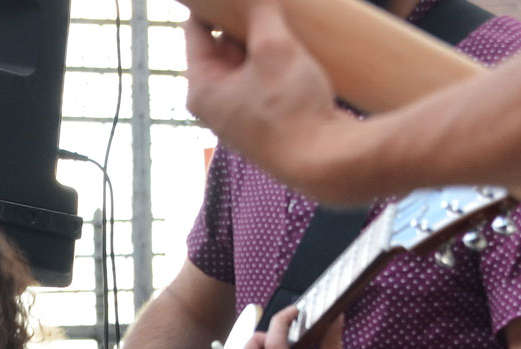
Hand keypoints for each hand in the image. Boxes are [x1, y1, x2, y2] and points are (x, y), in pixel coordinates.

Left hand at [184, 3, 345, 190]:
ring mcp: (240, 115)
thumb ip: (261, 13)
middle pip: (220, 46)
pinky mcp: (265, 122)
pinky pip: (262, 80)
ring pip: (245, 62)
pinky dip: (273, 61)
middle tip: (260, 2)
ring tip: (279, 16)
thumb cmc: (292, 111)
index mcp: (201, 89)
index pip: (195, 29)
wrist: (325, 162)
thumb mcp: (274, 49)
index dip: (213, 4)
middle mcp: (215, 106)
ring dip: (260, 39)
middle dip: (240, 20)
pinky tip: (292, 44)